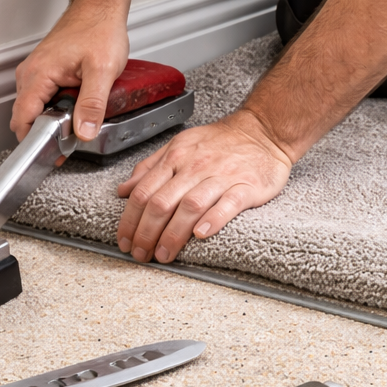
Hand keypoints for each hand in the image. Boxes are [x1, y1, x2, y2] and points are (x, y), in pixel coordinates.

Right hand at [11, 1, 129, 141]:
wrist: (100, 8)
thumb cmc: (99, 30)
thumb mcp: (102, 71)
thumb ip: (92, 104)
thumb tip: (83, 132)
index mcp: (37, 75)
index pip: (22, 118)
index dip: (35, 141)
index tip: (51, 154)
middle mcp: (30, 73)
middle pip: (27, 116)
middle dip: (45, 134)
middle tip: (69, 144)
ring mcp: (36, 72)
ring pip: (36, 107)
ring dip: (52, 120)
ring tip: (76, 126)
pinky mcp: (45, 71)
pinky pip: (44, 97)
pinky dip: (56, 108)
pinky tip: (76, 108)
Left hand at [116, 109, 293, 261]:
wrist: (263, 131)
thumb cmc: (221, 142)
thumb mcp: (180, 145)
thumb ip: (150, 168)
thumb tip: (124, 190)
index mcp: (175, 158)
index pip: (143, 192)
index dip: (129, 220)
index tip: (124, 240)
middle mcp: (195, 167)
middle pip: (162, 203)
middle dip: (146, 233)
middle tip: (141, 254)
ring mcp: (221, 177)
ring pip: (190, 206)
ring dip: (173, 234)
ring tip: (164, 254)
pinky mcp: (246, 187)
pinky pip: (228, 204)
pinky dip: (213, 220)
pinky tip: (201, 235)